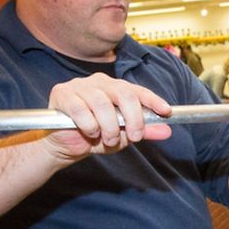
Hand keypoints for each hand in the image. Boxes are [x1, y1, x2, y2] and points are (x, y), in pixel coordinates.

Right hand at [44, 73, 172, 160]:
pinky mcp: (62, 94)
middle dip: (133, 118)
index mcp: (115, 88)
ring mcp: (79, 86)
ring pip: (102, 104)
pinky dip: (89, 126)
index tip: (166, 111)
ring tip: (107, 140)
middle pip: (123, 93)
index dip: (152, 100)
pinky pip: (80, 110)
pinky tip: (89, 133)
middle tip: (135, 137)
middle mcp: (99, 82)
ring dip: (109, 127)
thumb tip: (167, 131)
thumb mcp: (122, 136)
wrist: (64, 146)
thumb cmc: (94, 137)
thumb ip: (143, 131)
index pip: (137, 90)